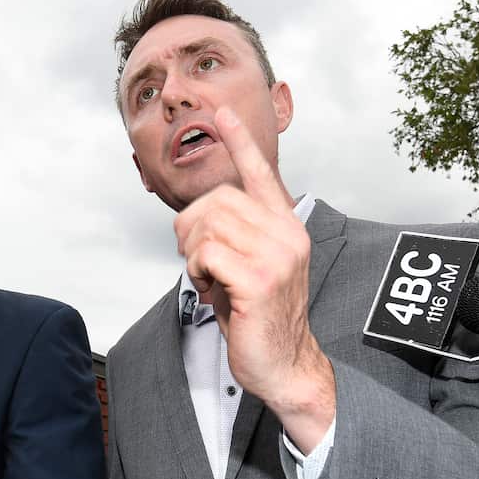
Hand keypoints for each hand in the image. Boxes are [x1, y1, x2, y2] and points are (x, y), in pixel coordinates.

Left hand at [173, 106, 333, 452]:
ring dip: (194, 254)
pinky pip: (207, 254)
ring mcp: (276, 256)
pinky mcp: (259, 280)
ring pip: (208, 226)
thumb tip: (197, 221)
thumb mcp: (250, 267)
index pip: (261, 174)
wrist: (285, 365)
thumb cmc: (260, 319)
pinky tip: (212, 290)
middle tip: (197, 261)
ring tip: (209, 278)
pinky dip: (198, 271)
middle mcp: (286, 234)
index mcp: (286, 227)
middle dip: (191, 229)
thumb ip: (235, 237)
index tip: (222, 113)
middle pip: (217, 201)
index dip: (240, 142)